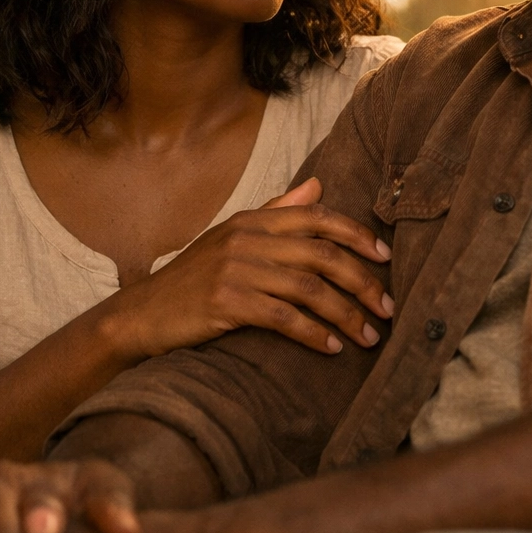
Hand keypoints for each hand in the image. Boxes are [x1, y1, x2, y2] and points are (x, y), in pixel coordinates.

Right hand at [98, 178, 394, 358]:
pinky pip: (283, 317)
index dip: (357, 235)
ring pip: (309, 288)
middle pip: (322, 254)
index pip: (317, 217)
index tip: (386, 257)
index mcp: (253, 220)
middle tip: (388, 307)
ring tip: (369, 335)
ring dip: (346, 314)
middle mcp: (247, 239)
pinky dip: (313, 334)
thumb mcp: (232, 237)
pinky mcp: (226, 303)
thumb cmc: (194, 278)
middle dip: (363, 282)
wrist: (142, 314)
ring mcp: (235, 270)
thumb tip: (317, 185)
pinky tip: (331, 348)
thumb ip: (277, 211)